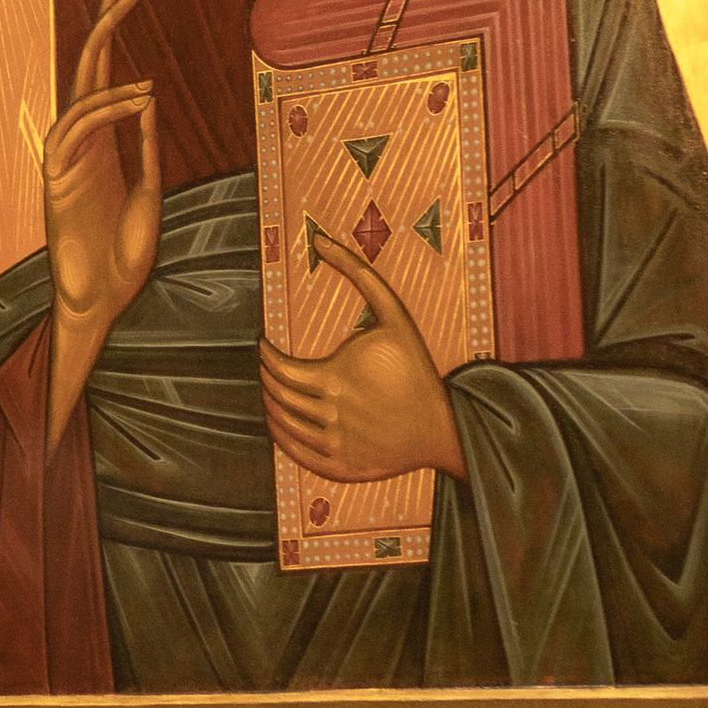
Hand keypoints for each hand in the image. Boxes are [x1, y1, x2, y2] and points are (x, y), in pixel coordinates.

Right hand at [44, 0, 163, 449]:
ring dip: (113, 70)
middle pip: (89, 58)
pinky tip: (140, 99)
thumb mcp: (148, 189)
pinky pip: (78, 129)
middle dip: (109, 12)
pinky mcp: (57, 177)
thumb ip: (146, 145)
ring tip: (146, 70)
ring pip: (82, 90)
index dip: (117, 23)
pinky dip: (107, 109)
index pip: (106, 65)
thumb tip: (145, 96)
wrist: (102, 299)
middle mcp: (82, 136)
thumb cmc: (125, 255)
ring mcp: (67, 154)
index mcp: (104, 136)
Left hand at [260, 228, 465, 484]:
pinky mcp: (339, 467)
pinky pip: (294, 452)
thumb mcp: (395, 314)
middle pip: (276, 395)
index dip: (264, 355)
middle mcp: (330, 413)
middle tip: (268, 366)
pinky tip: (284, 419)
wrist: (443, 427)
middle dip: (265, 376)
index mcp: (334, 377)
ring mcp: (334, 443)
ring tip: (274, 390)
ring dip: (270, 404)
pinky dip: (280, 435)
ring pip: (281, 424)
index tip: (265, 346)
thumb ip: (357, 272)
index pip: (277, 368)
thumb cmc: (417, 368)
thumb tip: (319, 239)